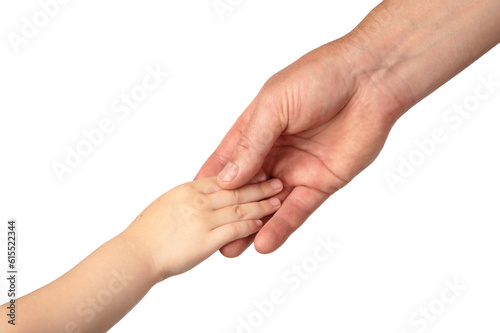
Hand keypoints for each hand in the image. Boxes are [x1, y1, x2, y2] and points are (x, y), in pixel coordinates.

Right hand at [121, 177, 282, 280]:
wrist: (134, 254)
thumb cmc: (146, 234)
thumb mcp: (168, 204)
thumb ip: (188, 199)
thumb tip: (200, 198)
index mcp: (188, 190)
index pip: (222, 178)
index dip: (243, 175)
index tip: (259, 171)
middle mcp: (198, 200)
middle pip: (236, 190)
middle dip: (260, 187)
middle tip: (277, 183)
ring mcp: (203, 219)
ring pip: (240, 208)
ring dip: (262, 205)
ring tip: (277, 201)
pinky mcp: (207, 240)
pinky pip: (235, 229)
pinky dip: (251, 226)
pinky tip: (262, 224)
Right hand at [196, 35, 411, 255]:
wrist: (369, 81)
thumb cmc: (319, 78)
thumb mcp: (274, 105)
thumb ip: (250, 143)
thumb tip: (226, 178)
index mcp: (256, 129)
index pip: (227, 160)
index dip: (210, 182)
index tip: (192, 204)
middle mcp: (274, 152)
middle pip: (246, 188)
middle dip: (229, 212)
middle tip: (208, 237)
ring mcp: (297, 169)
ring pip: (269, 205)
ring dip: (251, 227)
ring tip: (230, 250)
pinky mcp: (321, 182)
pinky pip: (298, 209)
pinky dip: (281, 226)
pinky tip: (264, 243)